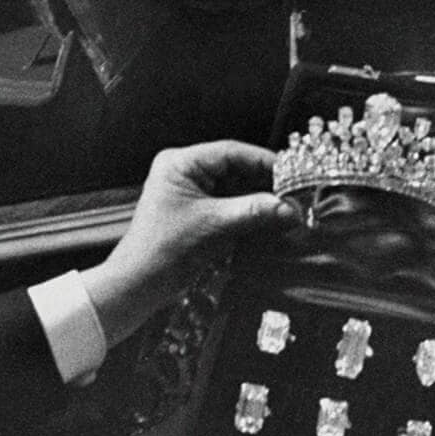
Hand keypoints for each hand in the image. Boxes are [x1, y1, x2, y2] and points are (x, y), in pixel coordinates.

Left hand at [82, 141, 298, 346]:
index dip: (263, 162)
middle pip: (235, 169)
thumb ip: (254, 212)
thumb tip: (289, 207)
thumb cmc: (164, 249)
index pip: (230, 152)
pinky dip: (249, 212)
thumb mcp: (214, 225)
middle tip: (294, 194)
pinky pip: (229, 205)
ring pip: (235, 188)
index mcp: (180, 163)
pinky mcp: (198, 212)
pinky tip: (270, 219)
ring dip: (259, 199)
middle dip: (264, 183)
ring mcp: (191, 192)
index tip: (292, 173)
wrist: (140, 283)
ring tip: (286, 209)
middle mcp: (184, 172)